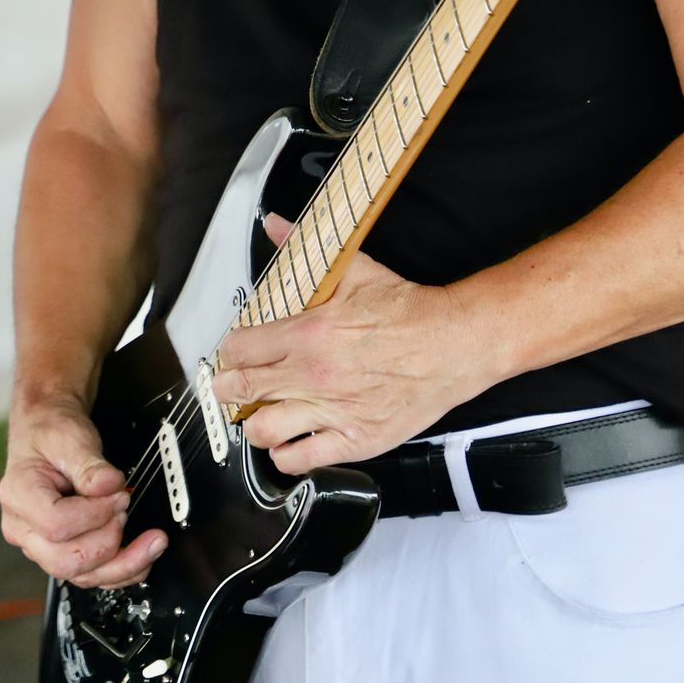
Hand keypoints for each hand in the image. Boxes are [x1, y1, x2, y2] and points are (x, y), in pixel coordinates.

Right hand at [0, 393, 167, 588]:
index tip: (118, 494)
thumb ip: (89, 463)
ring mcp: (40, 546)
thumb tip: (110, 485)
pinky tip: (143, 554)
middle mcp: (24, 529)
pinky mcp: (61, 552)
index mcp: (19, 496)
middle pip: (65, 562)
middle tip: (124, 510)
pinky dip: (123, 569)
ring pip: (81, 576)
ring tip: (152, 541)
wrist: (47, 434)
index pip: (56, 524)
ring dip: (124, 564)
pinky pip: (92, 576)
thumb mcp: (69, 437)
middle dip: (107, 541)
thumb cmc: (51, 434)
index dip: (94, 514)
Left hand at [211, 214, 488, 473]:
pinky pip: (300, 459)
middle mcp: (312, 375)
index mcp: (307, 333)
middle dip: (230, 387)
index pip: (239, 349)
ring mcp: (332, 411)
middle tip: (235, 384)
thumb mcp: (353, 269)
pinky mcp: (355, 439)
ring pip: (262, 430)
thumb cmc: (407, 310)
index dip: (230, 351)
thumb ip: (304, 247)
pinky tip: (290, 441)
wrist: (453, 343)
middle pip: (241, 390)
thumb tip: (274, 223)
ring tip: (262, 413)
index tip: (234, 352)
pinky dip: (286, 453)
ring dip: (255, 422)